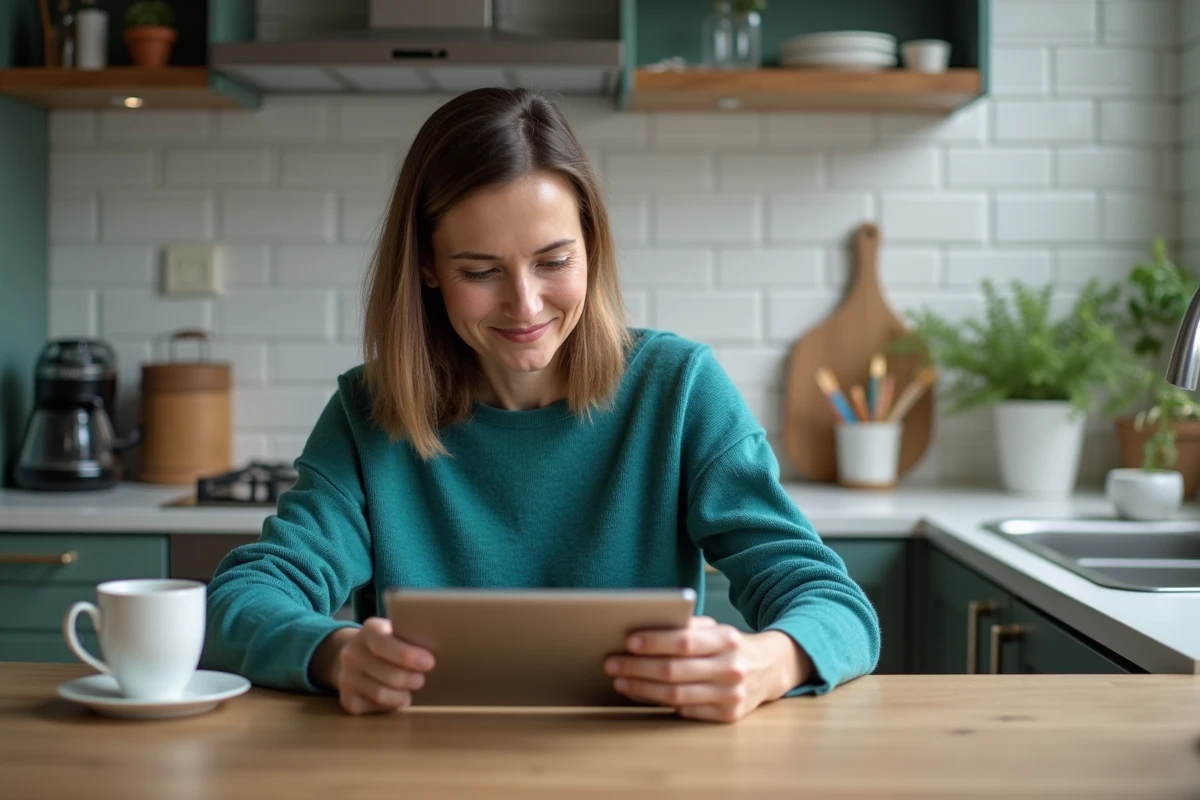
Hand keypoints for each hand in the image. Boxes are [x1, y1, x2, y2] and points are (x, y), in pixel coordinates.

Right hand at [327, 617, 436, 714]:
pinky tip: (396, 696)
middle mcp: (351, 653)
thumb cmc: (390, 645)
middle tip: (421, 679)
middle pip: (387, 673)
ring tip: (411, 688)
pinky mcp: (347, 699)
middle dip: (411, 678)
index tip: (429, 662)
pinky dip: (390, 705)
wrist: (356, 657)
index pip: (384, 644)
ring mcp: (345, 677)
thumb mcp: (398, 632)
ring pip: (381, 693)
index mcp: (368, 631)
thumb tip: (445, 647)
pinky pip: (374, 707)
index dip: (408, 655)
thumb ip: (413, 637)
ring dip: (402, 694)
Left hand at [605, 616, 810, 722]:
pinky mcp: (728, 716)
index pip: (684, 641)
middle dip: (638, 667)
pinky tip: (640, 694)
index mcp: (727, 639)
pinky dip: (658, 703)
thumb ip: (687, 627)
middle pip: (675, 670)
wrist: (770, 669)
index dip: (655, 642)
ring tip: (620, 681)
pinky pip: (686, 711)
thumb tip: (645, 629)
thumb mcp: (716, 629)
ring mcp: (731, 695)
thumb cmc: (731, 646)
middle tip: (612, 663)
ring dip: (642, 688)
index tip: (629, 641)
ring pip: (676, 694)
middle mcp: (731, 668)